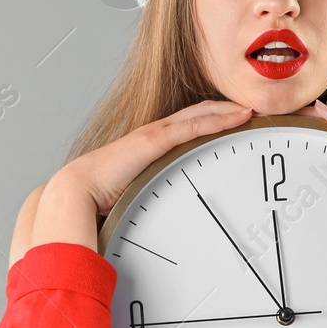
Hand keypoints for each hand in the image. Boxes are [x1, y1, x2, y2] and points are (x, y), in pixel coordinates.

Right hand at [57, 99, 254, 217]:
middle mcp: (153, 135)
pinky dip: (218, 119)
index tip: (234, 122)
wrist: (76, 191)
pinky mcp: (155, 140)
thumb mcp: (133, 194)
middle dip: (224, 109)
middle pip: (197, 113)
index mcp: (147, 147)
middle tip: (251, 111)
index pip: (185, 126)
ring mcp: (154, 135)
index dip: (210, 119)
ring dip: (227, 110)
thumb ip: (147, 198)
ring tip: (251, 110)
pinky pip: (194, 126)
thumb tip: (158, 218)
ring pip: (200, 114)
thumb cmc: (97, 197)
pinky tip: (239, 117)